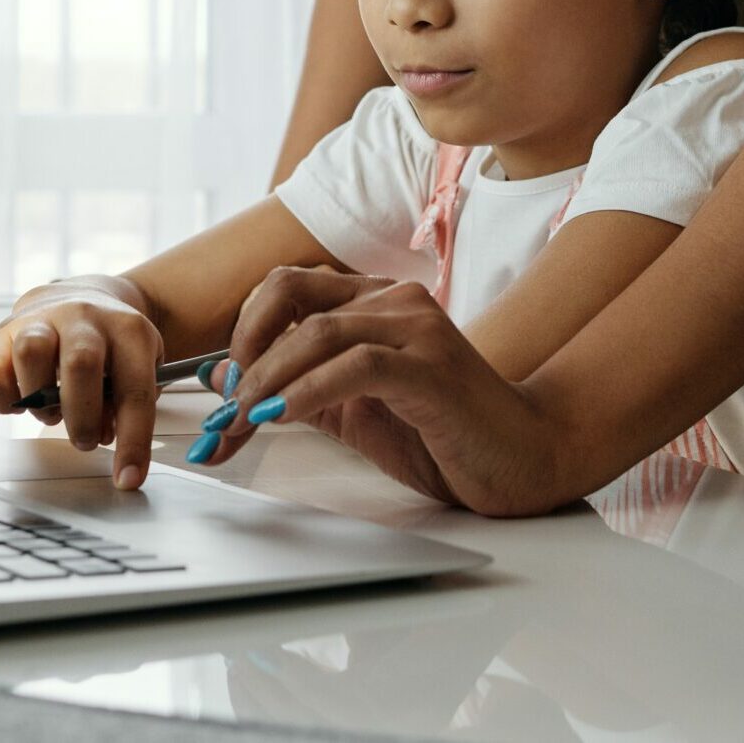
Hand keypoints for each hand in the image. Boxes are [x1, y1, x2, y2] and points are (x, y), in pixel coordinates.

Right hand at [0, 279, 162, 489]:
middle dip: (82, 416)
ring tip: (53, 412)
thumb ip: (127, 403)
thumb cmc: (110, 344)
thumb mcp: (137, 364)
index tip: (128, 479)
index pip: (134, 388)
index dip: (133, 440)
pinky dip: (5, 398)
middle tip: (86, 440)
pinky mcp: (2, 332)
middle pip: (80, 362)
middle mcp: (84, 317)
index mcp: (127, 329)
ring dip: (41, 401)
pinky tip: (23, 399)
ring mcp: (41, 320)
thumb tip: (106, 436)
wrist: (79, 296)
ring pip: (31, 353)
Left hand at [195, 267, 561, 515]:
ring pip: (317, 329)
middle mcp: (393, 299)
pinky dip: (307, 391)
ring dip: (266, 380)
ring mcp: (416, 327)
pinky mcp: (432, 366)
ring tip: (243, 422)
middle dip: (244, 352)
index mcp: (373, 300)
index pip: (286, 286)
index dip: (243, 332)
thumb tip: (222, 376)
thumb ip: (293, 386)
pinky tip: (282, 418)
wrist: (521, 458)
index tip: (224, 390)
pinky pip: (357, 365)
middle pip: (289, 294)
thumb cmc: (441, 433)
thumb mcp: (350, 410)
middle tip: (224, 411)